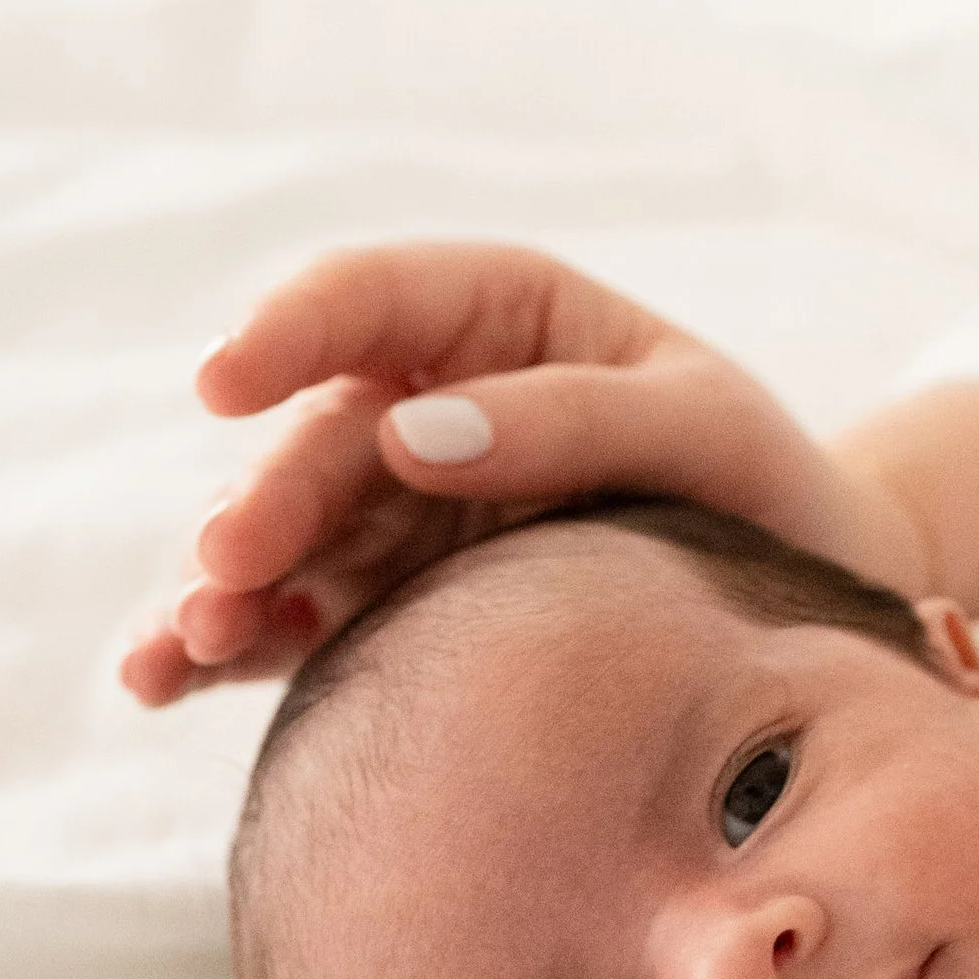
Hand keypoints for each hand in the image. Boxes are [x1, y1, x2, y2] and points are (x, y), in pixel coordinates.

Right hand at [119, 243, 930, 704]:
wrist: (815, 602)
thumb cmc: (762, 484)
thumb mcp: (702, 427)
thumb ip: (570, 420)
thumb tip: (414, 433)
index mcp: (500, 318)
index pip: (370, 298)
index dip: (288, 331)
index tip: (227, 381)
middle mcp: (429, 405)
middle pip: (316, 436)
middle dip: (263, 499)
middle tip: (230, 564)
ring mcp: (400, 512)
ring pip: (284, 536)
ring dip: (220, 587)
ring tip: (180, 648)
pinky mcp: (393, 608)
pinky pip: (295, 619)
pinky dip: (230, 649)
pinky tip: (163, 680)